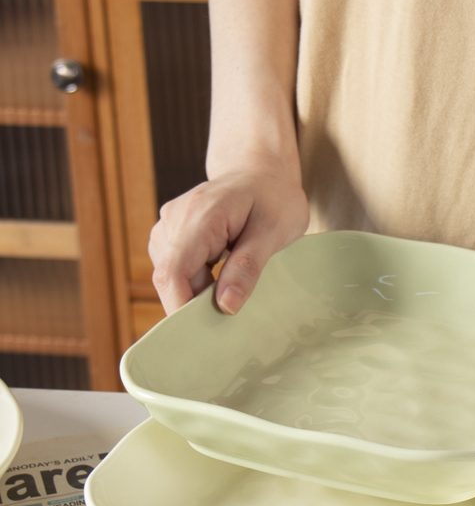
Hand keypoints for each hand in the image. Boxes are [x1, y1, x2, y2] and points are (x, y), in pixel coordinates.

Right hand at [148, 166, 308, 314]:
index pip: (174, 271)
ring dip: (195, 294)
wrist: (261, 172)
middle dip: (191, 306)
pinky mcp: (171, 235)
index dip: (180, 308)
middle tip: (226, 325)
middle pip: (168, 277)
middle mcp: (175, 219)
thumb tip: (226, 305)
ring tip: (231, 294)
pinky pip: (175, 270)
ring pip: (170, 276)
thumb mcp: (274, 232)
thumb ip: (248, 267)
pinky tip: (220, 283)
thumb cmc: (273, 198)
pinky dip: (195, 285)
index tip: (204, 333)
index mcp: (201, 214)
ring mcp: (169, 226)